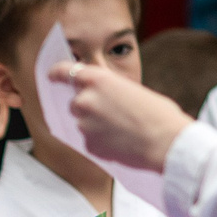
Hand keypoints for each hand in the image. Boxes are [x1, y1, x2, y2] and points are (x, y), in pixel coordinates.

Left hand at [54, 63, 192, 172]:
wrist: (166, 142)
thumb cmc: (158, 115)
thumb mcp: (131, 90)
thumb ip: (108, 91)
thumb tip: (99, 99)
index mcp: (97, 79)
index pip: (63, 71)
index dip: (56, 74)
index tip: (51, 77)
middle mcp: (85, 100)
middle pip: (74, 102)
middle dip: (87, 107)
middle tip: (109, 114)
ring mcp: (84, 124)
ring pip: (81, 123)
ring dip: (93, 125)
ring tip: (120, 130)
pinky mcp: (87, 145)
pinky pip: (88, 141)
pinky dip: (99, 142)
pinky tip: (119, 142)